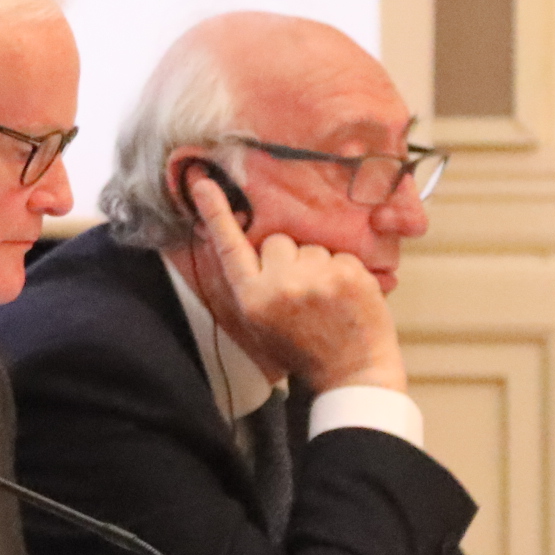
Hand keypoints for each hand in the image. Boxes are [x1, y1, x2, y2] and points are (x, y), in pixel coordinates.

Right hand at [189, 175, 402, 391]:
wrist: (351, 372)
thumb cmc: (302, 348)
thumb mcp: (260, 324)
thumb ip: (249, 284)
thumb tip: (234, 241)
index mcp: (252, 299)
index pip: (230, 248)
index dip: (216, 214)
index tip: (203, 182)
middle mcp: (280, 285)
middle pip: (276, 241)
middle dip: (287, 257)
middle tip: (300, 291)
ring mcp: (315, 277)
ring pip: (310, 246)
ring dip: (317, 264)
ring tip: (325, 297)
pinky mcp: (347, 273)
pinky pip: (339, 254)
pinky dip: (343, 271)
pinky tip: (345, 297)